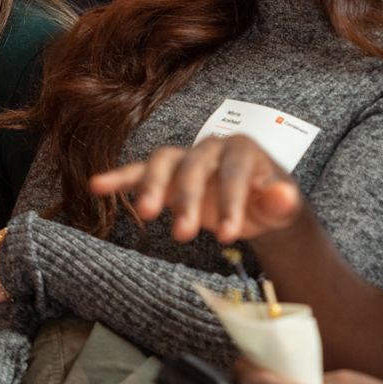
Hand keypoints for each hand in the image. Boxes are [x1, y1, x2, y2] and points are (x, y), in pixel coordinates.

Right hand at [90, 135, 301, 242]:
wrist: (258, 204)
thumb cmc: (269, 202)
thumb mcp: (283, 207)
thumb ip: (282, 201)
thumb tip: (282, 195)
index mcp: (243, 149)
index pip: (234, 171)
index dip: (231, 200)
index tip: (228, 235)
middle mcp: (210, 148)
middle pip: (194, 167)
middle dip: (188, 200)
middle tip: (185, 234)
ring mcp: (185, 159)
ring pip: (163, 163)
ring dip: (152, 186)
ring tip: (146, 215)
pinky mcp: (166, 175)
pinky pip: (139, 172)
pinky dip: (119, 178)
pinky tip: (98, 187)